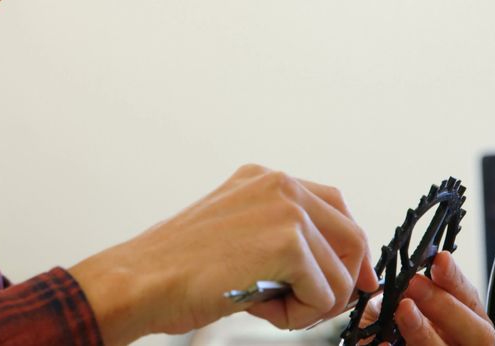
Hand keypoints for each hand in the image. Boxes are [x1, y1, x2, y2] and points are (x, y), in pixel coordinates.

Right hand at [68, 164, 377, 344]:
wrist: (142, 279)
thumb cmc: (177, 268)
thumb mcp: (234, 232)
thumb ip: (278, 233)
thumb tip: (329, 267)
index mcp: (264, 178)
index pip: (334, 206)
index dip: (348, 249)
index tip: (352, 281)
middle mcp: (279, 184)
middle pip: (350, 235)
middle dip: (342, 280)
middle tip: (313, 306)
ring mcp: (286, 210)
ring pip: (340, 274)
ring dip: (310, 304)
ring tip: (266, 306)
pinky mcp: (288, 243)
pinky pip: (324, 294)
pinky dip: (299, 315)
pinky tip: (260, 309)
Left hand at [358, 251, 494, 344]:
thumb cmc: (380, 329)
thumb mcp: (389, 306)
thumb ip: (402, 293)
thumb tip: (407, 277)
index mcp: (460, 323)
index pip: (471, 300)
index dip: (457, 280)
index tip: (439, 259)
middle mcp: (461, 344)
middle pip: (479, 333)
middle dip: (447, 306)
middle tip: (414, 284)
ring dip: (426, 331)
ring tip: (403, 310)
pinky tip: (385, 344)